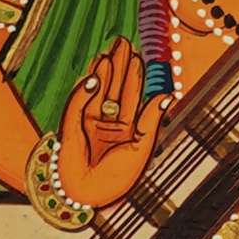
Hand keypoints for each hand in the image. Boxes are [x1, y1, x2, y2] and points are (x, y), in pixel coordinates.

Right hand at [54, 36, 168, 209]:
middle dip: (117, 66)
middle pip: (112, 87)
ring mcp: (87, 124)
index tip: (138, 55)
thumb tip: (167, 95)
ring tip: (109, 53)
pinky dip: (84, 92)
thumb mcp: (141, 148)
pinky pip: (77, 106)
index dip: (133, 76)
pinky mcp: (71, 128)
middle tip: (121, 42)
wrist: (91, 197)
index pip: (129, 95)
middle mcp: (105, 123)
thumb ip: (151, 120)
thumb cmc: (116, 179)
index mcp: (123, 129)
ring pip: (95, 92)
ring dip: (102, 72)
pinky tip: (96, 76)